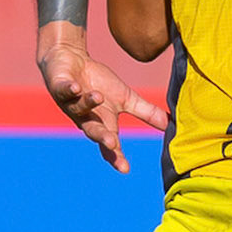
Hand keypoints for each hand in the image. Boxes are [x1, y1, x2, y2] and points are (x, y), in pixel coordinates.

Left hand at [37, 34, 166, 173]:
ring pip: (79, 108)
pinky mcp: (60, 88)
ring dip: (89, 104)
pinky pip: (64, 91)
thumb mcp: (126, 98)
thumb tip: (171, 124)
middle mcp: (86, 118)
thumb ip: (146, 112)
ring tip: (99, 97)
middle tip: (112, 143)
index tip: (125, 169)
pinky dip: (70, 90)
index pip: (110, 146)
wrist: (73, 62)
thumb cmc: (99, 83)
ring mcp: (71, 103)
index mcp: (103, 124)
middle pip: (93, 131)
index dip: (116, 157)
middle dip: (102, 137)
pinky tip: (76, 88)